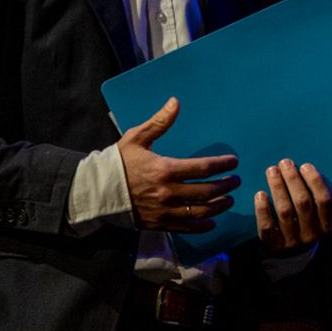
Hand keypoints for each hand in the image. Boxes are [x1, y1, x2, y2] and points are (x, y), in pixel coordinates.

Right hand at [117, 97, 238, 231]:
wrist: (95, 191)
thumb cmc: (117, 162)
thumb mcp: (137, 138)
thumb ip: (159, 122)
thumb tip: (176, 102)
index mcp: (165, 169)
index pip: (203, 168)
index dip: (223, 165)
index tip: (234, 163)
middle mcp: (168, 192)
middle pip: (207, 191)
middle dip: (226, 186)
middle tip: (235, 181)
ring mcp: (165, 210)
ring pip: (201, 212)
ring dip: (219, 206)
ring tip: (229, 199)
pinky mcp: (160, 223)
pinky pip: (187, 228)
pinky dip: (203, 226)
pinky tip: (212, 221)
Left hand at [254, 158, 331, 254]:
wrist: (290, 256)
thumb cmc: (304, 225)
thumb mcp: (316, 217)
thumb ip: (314, 198)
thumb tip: (304, 167)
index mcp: (326, 225)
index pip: (324, 200)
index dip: (315, 181)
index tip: (305, 166)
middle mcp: (311, 234)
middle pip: (302, 202)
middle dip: (293, 180)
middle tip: (285, 163)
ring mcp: (292, 241)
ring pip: (284, 211)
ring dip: (278, 188)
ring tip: (272, 171)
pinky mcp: (273, 245)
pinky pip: (267, 226)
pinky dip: (263, 209)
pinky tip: (260, 194)